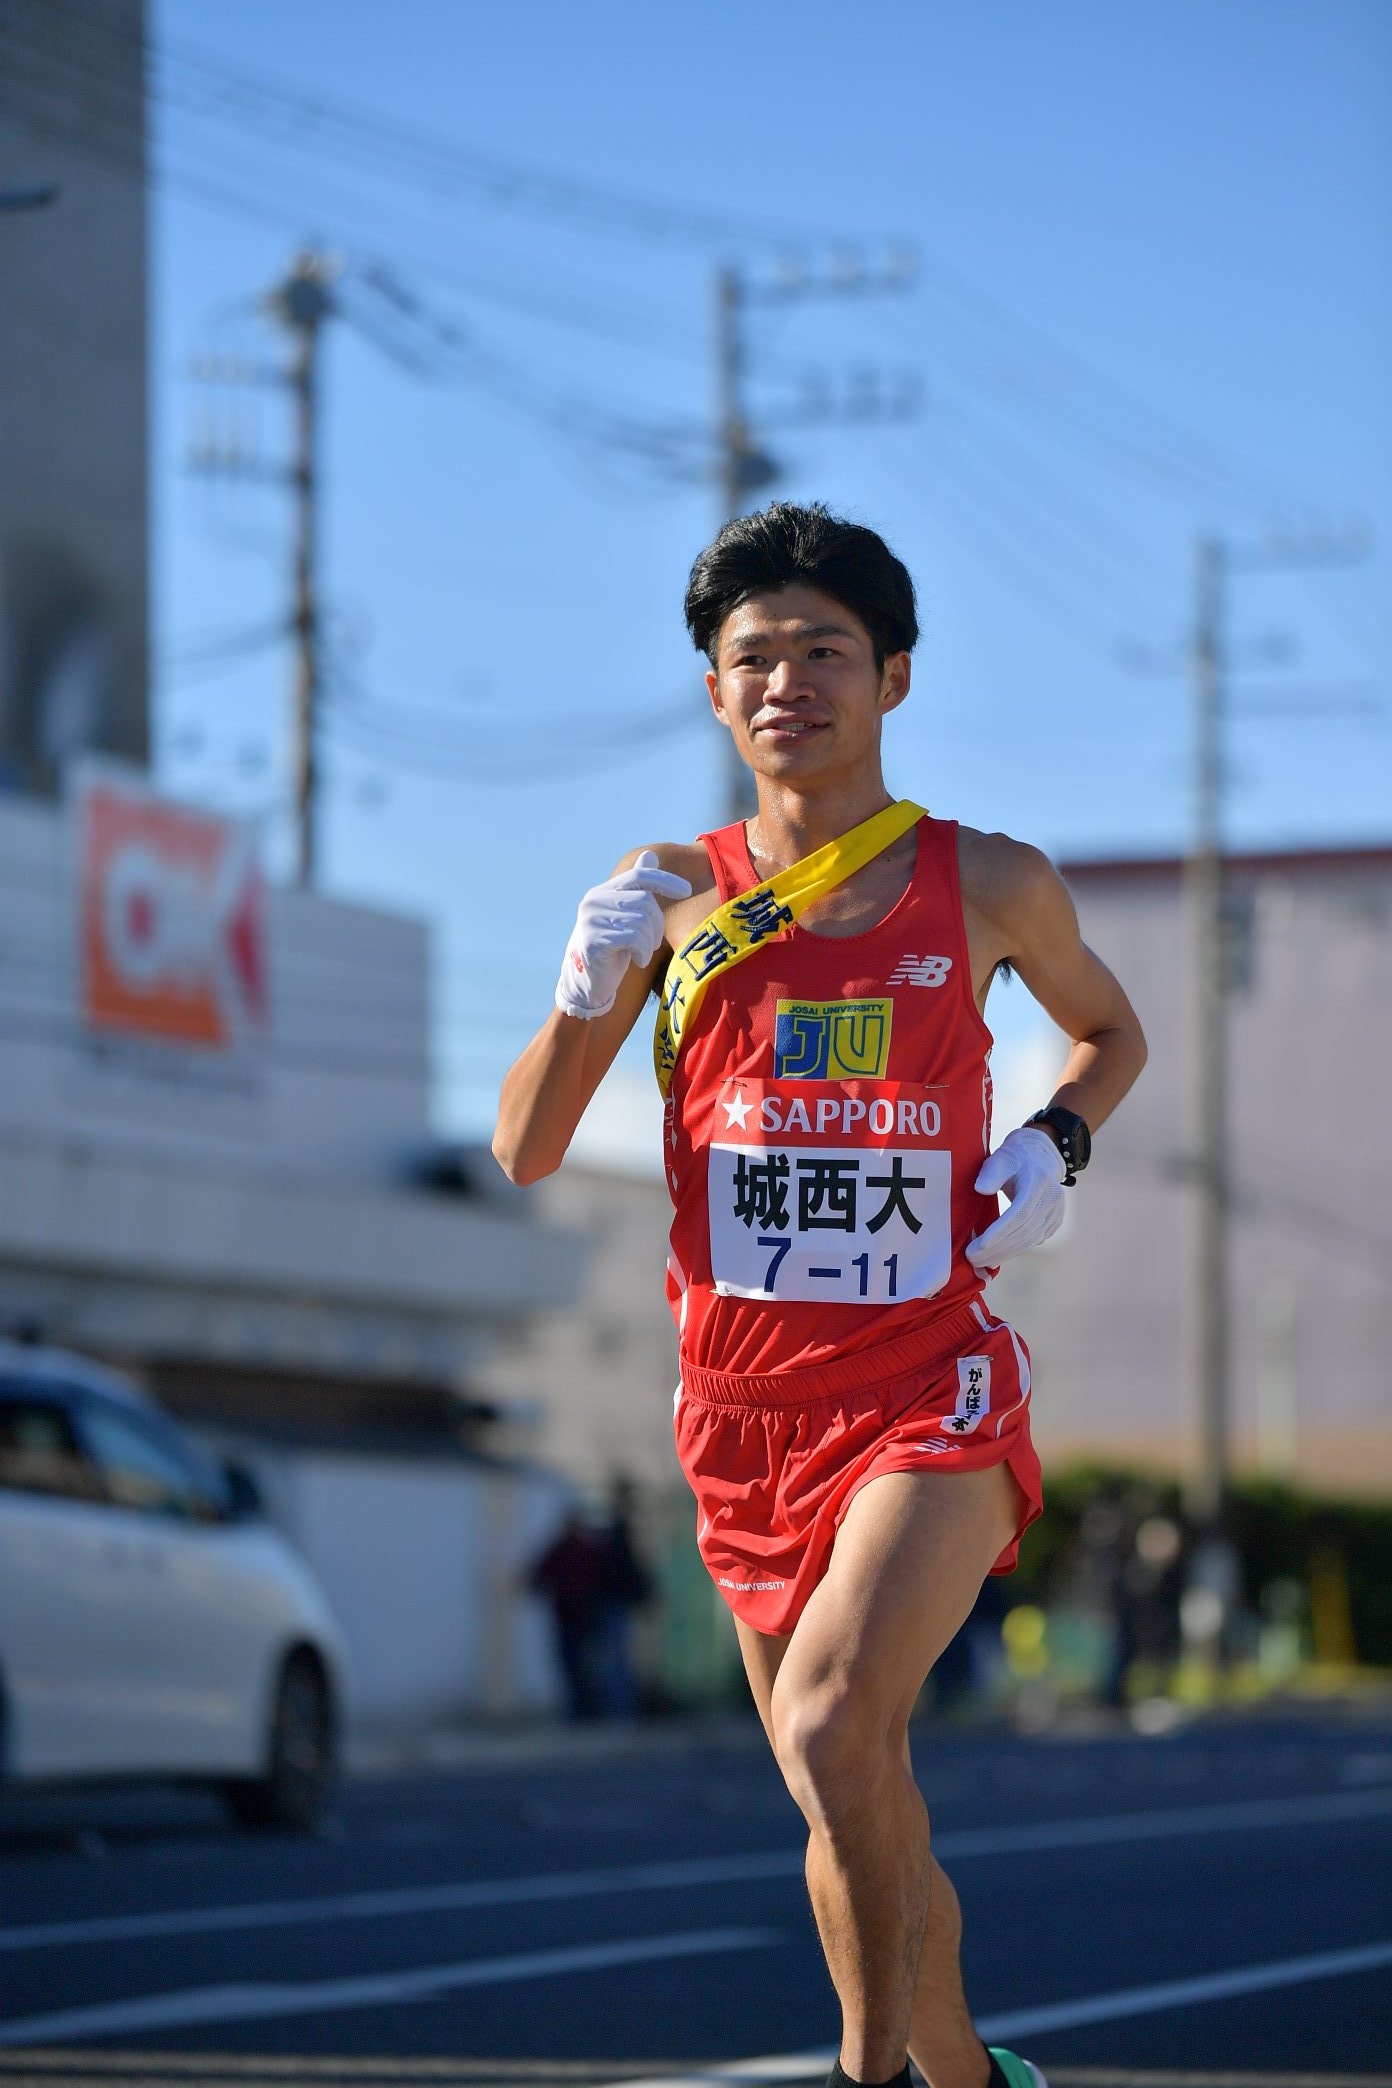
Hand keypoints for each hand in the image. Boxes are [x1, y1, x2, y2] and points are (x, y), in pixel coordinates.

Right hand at [554, 850, 691, 1020]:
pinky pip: (633, 939)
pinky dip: (642, 952)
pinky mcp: (593, 941)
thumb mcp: (627, 915)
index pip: (639, 877)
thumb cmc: (614, 947)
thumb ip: (637, 888)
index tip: (687, 891)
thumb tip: (651, 855)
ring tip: (642, 952)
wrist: (589, 982)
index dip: (665, 881)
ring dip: (649, 942)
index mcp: (603, 892)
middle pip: (644, 902)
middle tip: (651, 943)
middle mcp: (594, 901)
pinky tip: (637, 960)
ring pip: (641, 921)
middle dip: (656, 925)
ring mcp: (591, 920)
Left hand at [965, 1125, 1066, 1269]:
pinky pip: (1034, 1240)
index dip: (1000, 1232)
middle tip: (972, 1258)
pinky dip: (1014, 1249)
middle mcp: (1052, 1200)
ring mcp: (1056, 1212)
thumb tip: (980, 1188)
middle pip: (1024, 1231)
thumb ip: (991, 1172)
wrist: (1040, 1157)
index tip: (979, 1245)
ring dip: (1005, 1253)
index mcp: (1039, 1182)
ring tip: (981, 1261)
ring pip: (1030, 1240)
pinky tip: (996, 1255)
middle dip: (997, 1248)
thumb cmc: (1014, 1158)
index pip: (1020, 1214)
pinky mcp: (1054, 1222)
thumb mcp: (1001, 1157)